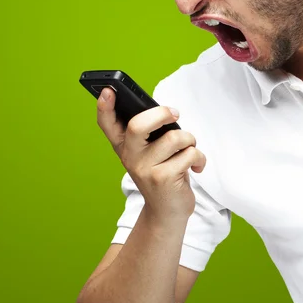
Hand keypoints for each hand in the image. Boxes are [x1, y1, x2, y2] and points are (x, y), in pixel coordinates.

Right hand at [96, 87, 205, 220]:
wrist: (167, 211)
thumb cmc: (162, 172)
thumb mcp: (149, 152)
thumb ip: (150, 132)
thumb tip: (166, 112)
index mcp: (123, 145)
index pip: (106, 123)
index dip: (104, 106)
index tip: (107, 90)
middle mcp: (129, 156)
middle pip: (138, 125)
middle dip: (161, 113)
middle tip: (174, 114)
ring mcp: (145, 169)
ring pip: (173, 138)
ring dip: (189, 139)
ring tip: (189, 148)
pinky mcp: (163, 179)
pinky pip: (189, 154)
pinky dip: (199, 158)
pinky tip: (195, 167)